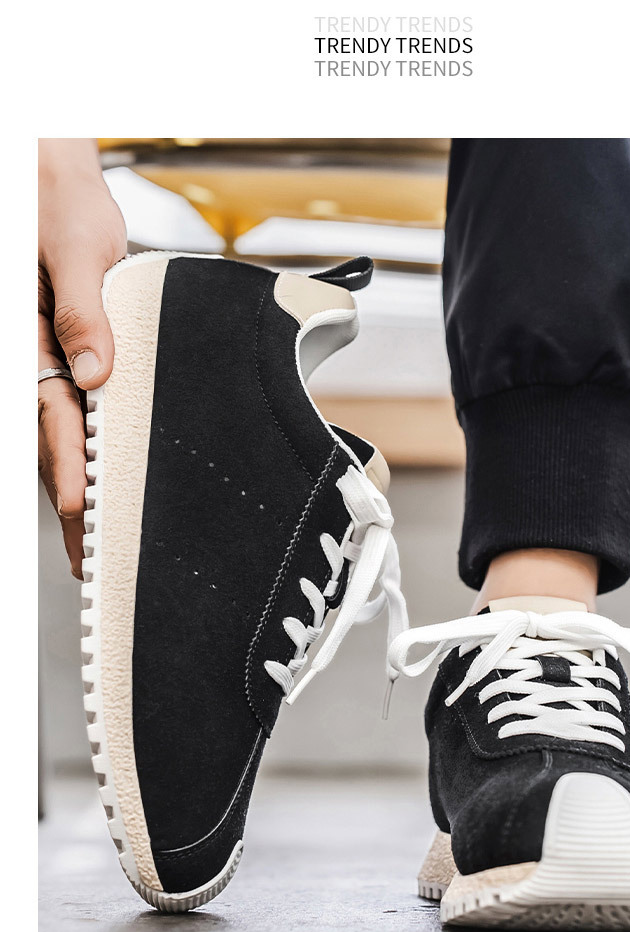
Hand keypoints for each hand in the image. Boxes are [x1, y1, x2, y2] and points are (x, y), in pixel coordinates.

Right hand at [38, 140, 126, 577]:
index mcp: (30, 332)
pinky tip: (82, 484)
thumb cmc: (51, 197)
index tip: (78, 507)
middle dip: (66, 501)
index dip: (65, 462)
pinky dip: (71, 452)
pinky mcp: (53, 353)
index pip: (50, 411)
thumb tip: (95, 371)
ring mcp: (38, 356)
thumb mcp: (76, 245)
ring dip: (67, 487)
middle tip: (84, 556)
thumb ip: (82, 310)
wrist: (44, 173)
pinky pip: (59, 409)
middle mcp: (29, 352)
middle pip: (48, 439)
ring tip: (84, 540)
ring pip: (51, 435)